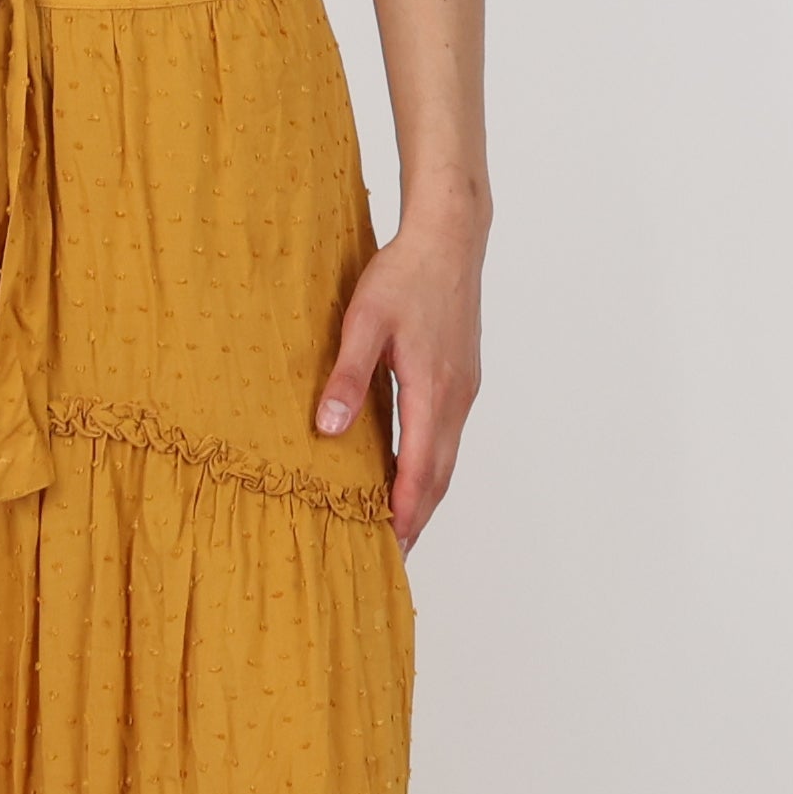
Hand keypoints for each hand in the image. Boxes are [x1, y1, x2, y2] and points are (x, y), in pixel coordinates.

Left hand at [314, 214, 482, 552]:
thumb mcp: (364, 322)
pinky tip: (411, 473)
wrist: (450, 238)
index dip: (406, 512)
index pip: (421, 468)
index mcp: (433, 389)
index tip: (391, 547)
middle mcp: (456, 397)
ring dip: (426, 495)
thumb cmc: (405, 274)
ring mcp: (464, 389)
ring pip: (448, 458)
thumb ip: (346, 377)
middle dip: (418, 518)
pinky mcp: (462, 379)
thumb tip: (328, 429)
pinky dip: (431, 466)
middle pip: (440, 474)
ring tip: (401, 526)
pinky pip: (448, 437)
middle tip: (394, 555)